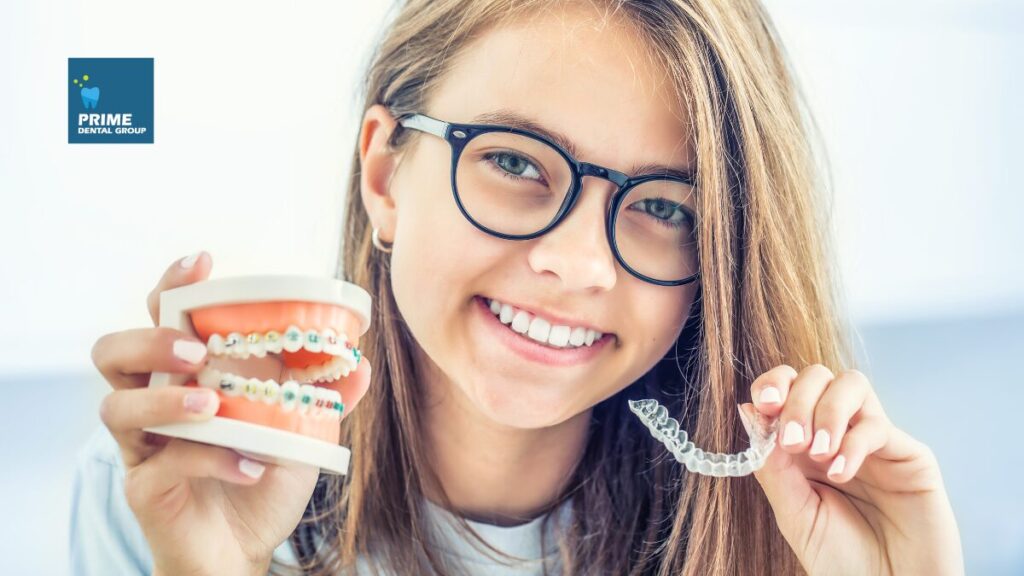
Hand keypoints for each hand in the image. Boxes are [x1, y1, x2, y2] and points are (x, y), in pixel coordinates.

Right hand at [91, 253, 371, 575]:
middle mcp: (155, 402)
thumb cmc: (263, 476)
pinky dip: (209, 459)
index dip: (172, 284)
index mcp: (187, 374)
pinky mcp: (145, 488)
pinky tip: (249, 465)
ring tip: (212, 406)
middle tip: (196, 351)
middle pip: (112, 352)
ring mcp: (143, 446)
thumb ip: (326, 395)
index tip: (203, 263)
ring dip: (165, 400)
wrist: (245, 549)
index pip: (161, 316)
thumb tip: (360, 363)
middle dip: (150, 340)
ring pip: (116, 406)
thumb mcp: (302, 431)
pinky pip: (161, 465)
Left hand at [739, 364, 962, 575]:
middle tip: (792, 441)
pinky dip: (853, 443)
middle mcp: (839, 434)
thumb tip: (747, 412)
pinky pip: (878, 426)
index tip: (762, 406)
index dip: (773, 385)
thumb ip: (772, 466)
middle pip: (818, 376)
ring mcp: (875, 441)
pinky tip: (839, 474)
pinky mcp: (910, 455)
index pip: (788, 388)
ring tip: (817, 453)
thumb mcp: (794, 513)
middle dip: (798, 399)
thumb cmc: (841, 561)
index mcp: (805, 444)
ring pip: (852, 384)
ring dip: (826, 410)